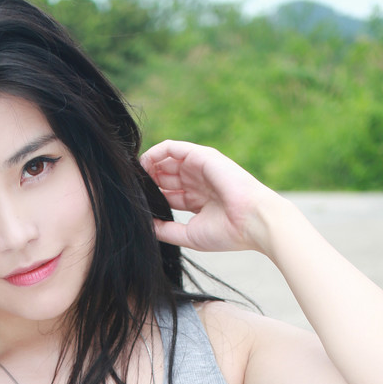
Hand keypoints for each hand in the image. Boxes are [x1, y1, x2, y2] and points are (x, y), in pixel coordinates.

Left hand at [141, 139, 284, 254]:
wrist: (252, 221)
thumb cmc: (227, 232)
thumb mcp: (189, 235)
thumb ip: (166, 230)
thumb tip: (145, 227)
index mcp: (198, 201)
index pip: (168, 193)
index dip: (151, 196)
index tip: (135, 201)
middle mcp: (198, 182)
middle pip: (165, 176)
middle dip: (147, 180)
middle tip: (130, 188)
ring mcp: (200, 168)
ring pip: (166, 161)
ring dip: (148, 166)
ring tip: (133, 177)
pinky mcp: (201, 156)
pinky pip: (172, 148)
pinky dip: (155, 153)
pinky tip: (142, 164)